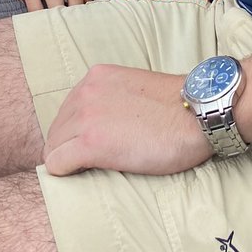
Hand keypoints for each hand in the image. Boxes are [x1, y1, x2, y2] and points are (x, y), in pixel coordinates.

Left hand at [44, 64, 211, 176]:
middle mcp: (85, 92)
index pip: (67, 110)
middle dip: (69, 147)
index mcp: (96, 77)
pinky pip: (57, 164)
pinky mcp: (90, 143)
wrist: (197, 115)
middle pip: (57, 129)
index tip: (92, 145)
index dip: (76, 132)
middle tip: (91, 164)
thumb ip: (111, 99)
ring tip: (92, 170)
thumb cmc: (176, 108)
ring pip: (54, 147)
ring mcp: (86, 117)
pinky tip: (84, 175)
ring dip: (68, 160)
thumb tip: (102, 123)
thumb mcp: (133, 88)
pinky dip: (65, 173)